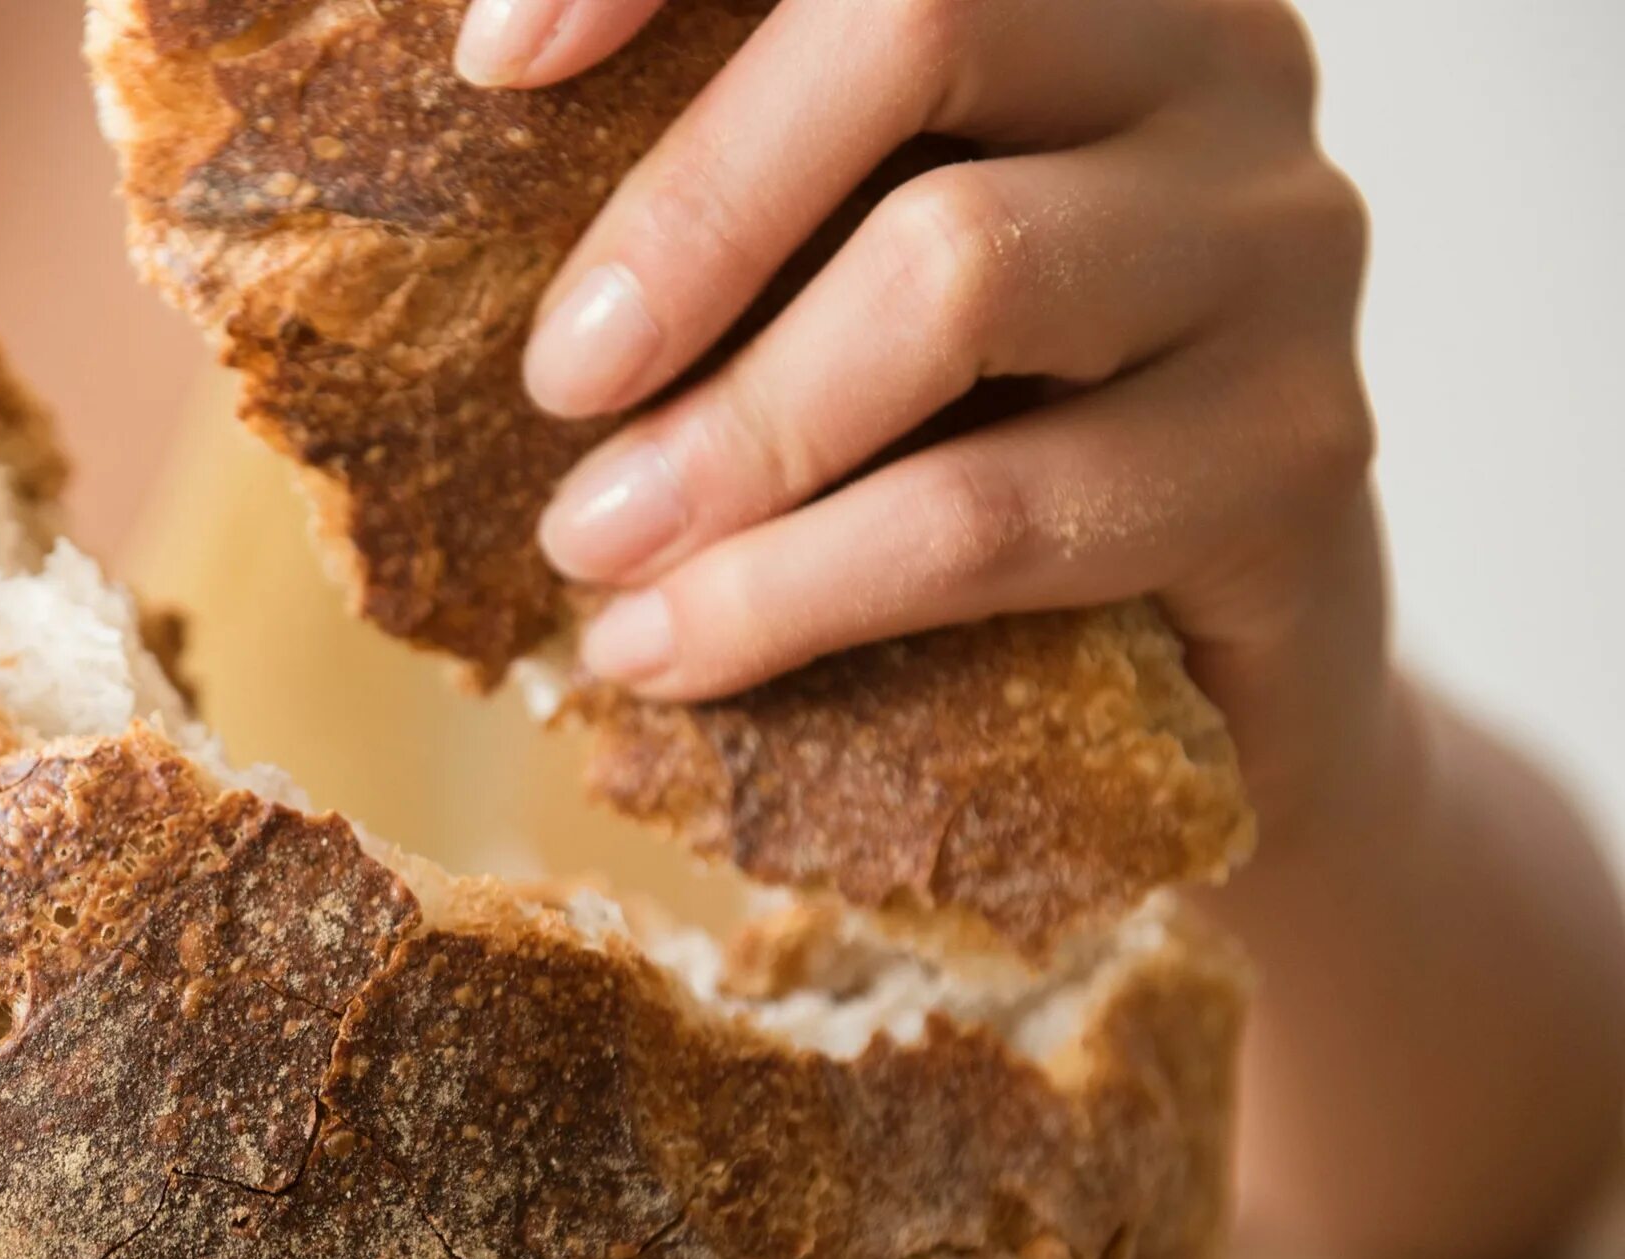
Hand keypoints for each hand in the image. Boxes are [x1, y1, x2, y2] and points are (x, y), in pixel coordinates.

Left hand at [467, 0, 1387, 838]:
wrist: (1187, 676)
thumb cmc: (952, 428)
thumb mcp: (828, 268)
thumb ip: (721, 180)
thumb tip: (478, 101)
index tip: (490, 63)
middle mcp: (1216, 51)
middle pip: (921, 19)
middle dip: (694, 211)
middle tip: (558, 382)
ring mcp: (1281, 242)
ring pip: (958, 270)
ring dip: (729, 436)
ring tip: (588, 550)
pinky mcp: (1298, 455)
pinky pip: (999, 510)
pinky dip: (794, 590)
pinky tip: (669, 646)